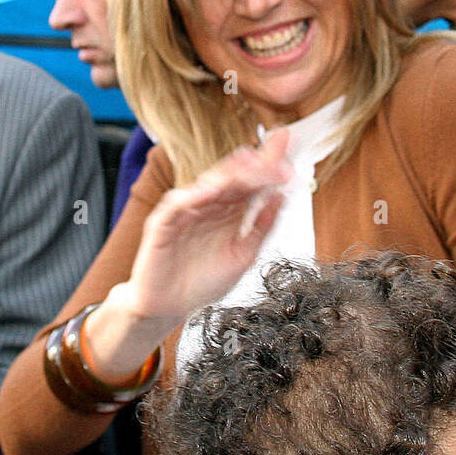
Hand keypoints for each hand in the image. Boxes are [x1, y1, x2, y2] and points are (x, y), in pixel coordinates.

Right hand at [121, 128, 292, 326]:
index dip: (271, 163)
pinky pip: (179, 204)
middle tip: (280, 152)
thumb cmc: (203, 282)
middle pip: (236, 176)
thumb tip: (282, 196)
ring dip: (233, 173)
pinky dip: (195, 195)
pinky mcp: (163, 222)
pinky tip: (214, 190)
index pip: (253, 181)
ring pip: (210, 183)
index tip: (291, 146)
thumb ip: (262, 226)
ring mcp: (188, 210)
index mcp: (231, 211)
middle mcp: (211, 205)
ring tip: (255, 163)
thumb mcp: (244, 255)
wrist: (168, 308)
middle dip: (258, 162)